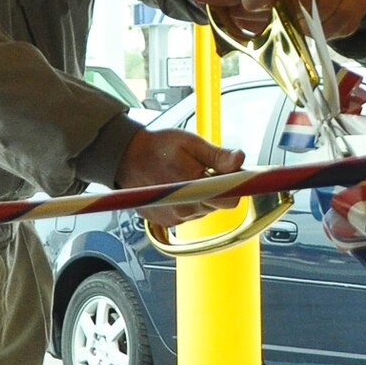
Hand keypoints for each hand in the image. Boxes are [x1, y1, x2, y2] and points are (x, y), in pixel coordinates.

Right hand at [114, 127, 244, 229]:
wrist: (125, 159)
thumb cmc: (157, 147)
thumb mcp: (190, 143)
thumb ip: (217, 155)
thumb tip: (240, 160)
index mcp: (193, 188)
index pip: (230, 199)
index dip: (236, 186)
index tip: (236, 174)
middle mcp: (185, 209)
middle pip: (219, 204)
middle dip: (218, 187)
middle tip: (205, 168)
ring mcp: (176, 217)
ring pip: (205, 208)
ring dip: (203, 194)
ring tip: (186, 175)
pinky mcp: (168, 221)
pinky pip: (190, 213)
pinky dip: (189, 200)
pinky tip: (178, 186)